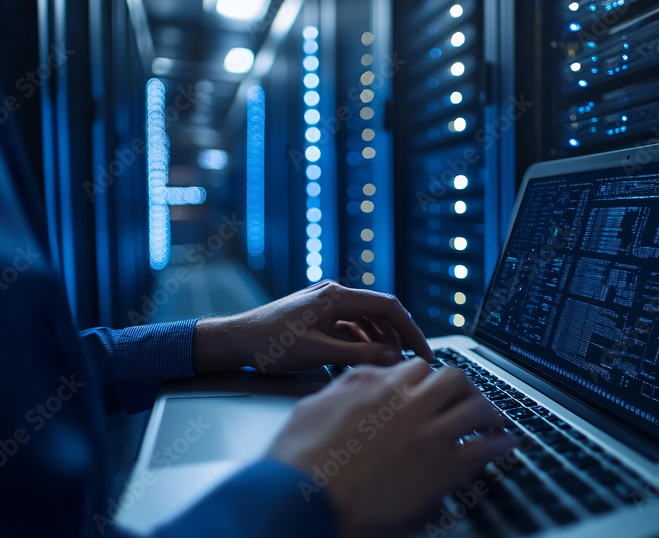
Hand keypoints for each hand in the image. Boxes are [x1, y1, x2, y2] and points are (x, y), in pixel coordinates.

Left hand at [192, 281, 434, 374]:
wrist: (234, 341)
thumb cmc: (268, 345)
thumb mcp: (318, 353)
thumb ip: (358, 355)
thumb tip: (393, 358)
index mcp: (336, 296)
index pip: (388, 307)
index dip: (411, 330)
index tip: (424, 352)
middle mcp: (333, 294)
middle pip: (380, 312)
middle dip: (398, 337)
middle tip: (413, 362)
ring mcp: (325, 304)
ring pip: (365, 321)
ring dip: (380, 342)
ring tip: (390, 365)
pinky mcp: (317, 316)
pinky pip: (349, 327)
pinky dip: (361, 343)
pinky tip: (365, 360)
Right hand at [266, 360, 516, 537]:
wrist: (302, 500)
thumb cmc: (298, 464)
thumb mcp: (311, 409)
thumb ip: (343, 390)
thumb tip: (359, 383)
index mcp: (375, 386)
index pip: (415, 367)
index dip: (427, 378)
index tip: (431, 389)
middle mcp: (406, 403)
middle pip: (453, 378)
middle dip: (464, 388)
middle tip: (468, 399)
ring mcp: (428, 434)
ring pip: (475, 406)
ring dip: (489, 412)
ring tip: (494, 419)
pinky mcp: (442, 469)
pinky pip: (485, 448)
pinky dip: (500, 445)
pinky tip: (507, 446)